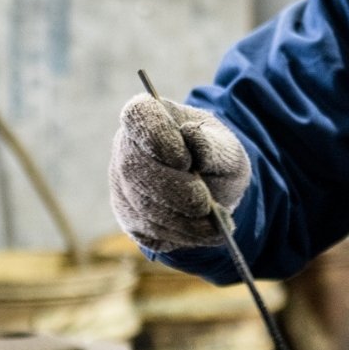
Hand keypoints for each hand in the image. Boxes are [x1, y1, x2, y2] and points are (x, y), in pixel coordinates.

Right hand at [108, 95, 250, 251]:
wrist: (215, 187)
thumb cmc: (217, 158)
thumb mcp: (227, 148)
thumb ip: (212, 144)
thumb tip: (191, 136)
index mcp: (150, 115)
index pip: (138, 115)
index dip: (157, 137)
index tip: (185, 159)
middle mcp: (127, 146)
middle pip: (135, 168)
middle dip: (174, 191)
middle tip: (205, 203)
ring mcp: (121, 183)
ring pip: (142, 204)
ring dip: (181, 219)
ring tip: (215, 224)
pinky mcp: (128, 216)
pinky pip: (148, 229)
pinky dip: (180, 235)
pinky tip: (203, 232)